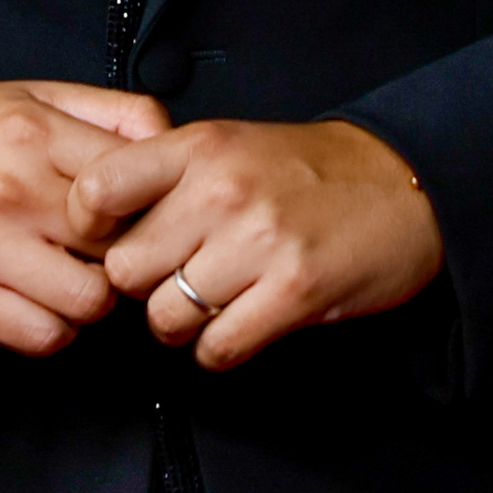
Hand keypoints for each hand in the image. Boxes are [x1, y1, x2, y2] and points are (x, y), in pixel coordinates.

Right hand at [0, 80, 169, 355]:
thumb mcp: (39, 95)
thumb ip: (114, 111)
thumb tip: (173, 141)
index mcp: (37, 132)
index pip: (136, 181)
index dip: (154, 204)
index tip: (145, 212)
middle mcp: (11, 188)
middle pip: (119, 246)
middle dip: (127, 254)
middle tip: (112, 249)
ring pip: (90, 302)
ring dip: (94, 297)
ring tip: (77, 274)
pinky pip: (43, 336)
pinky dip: (56, 327)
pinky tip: (45, 298)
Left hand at [68, 119, 442, 369]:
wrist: (403, 185)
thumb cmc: (309, 170)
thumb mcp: (230, 143)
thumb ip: (166, 174)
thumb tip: (98, 221)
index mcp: (200, 147)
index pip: (96, 190)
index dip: (89, 227)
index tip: (110, 240)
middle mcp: (222, 191)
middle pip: (124, 271)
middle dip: (142, 286)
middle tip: (172, 278)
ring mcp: (259, 242)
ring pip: (165, 317)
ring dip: (180, 324)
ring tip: (209, 304)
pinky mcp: (294, 292)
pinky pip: (217, 349)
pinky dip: (219, 349)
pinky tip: (239, 324)